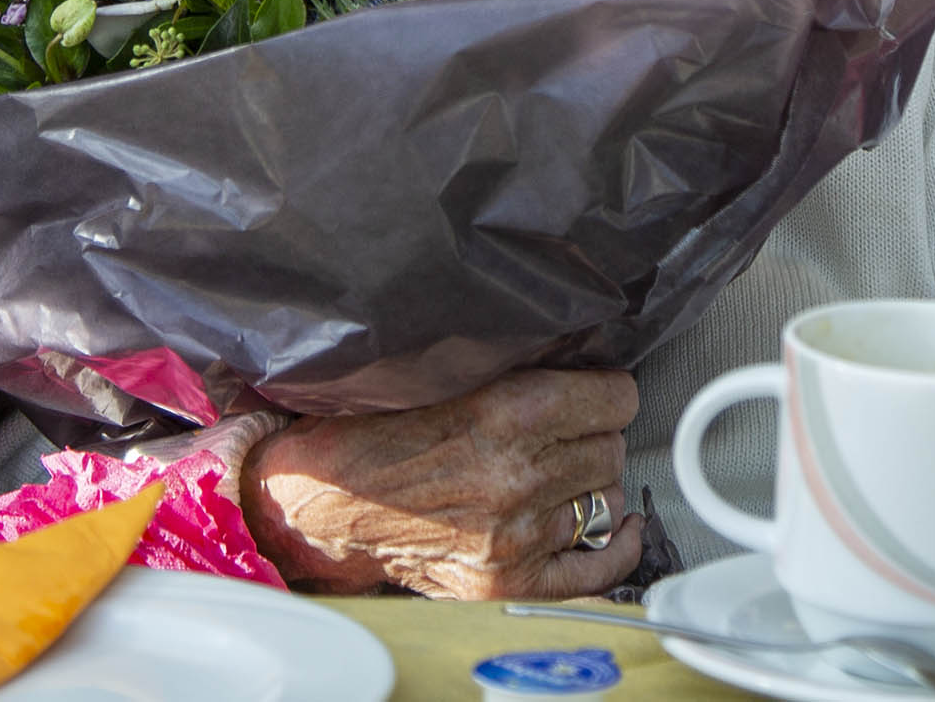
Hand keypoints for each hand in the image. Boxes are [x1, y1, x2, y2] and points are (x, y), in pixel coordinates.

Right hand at [240, 370, 643, 599]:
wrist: (319, 504)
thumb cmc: (369, 435)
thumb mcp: (440, 376)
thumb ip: (511, 369)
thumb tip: (578, 355)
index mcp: (507, 412)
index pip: (616, 398)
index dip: (605, 389)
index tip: (594, 390)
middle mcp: (519, 475)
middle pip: (610, 447)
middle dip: (590, 435)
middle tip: (563, 430)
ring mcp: (517, 535)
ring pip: (604, 498)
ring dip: (587, 482)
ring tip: (558, 470)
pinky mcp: (508, 579)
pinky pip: (596, 568)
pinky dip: (615, 545)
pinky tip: (616, 525)